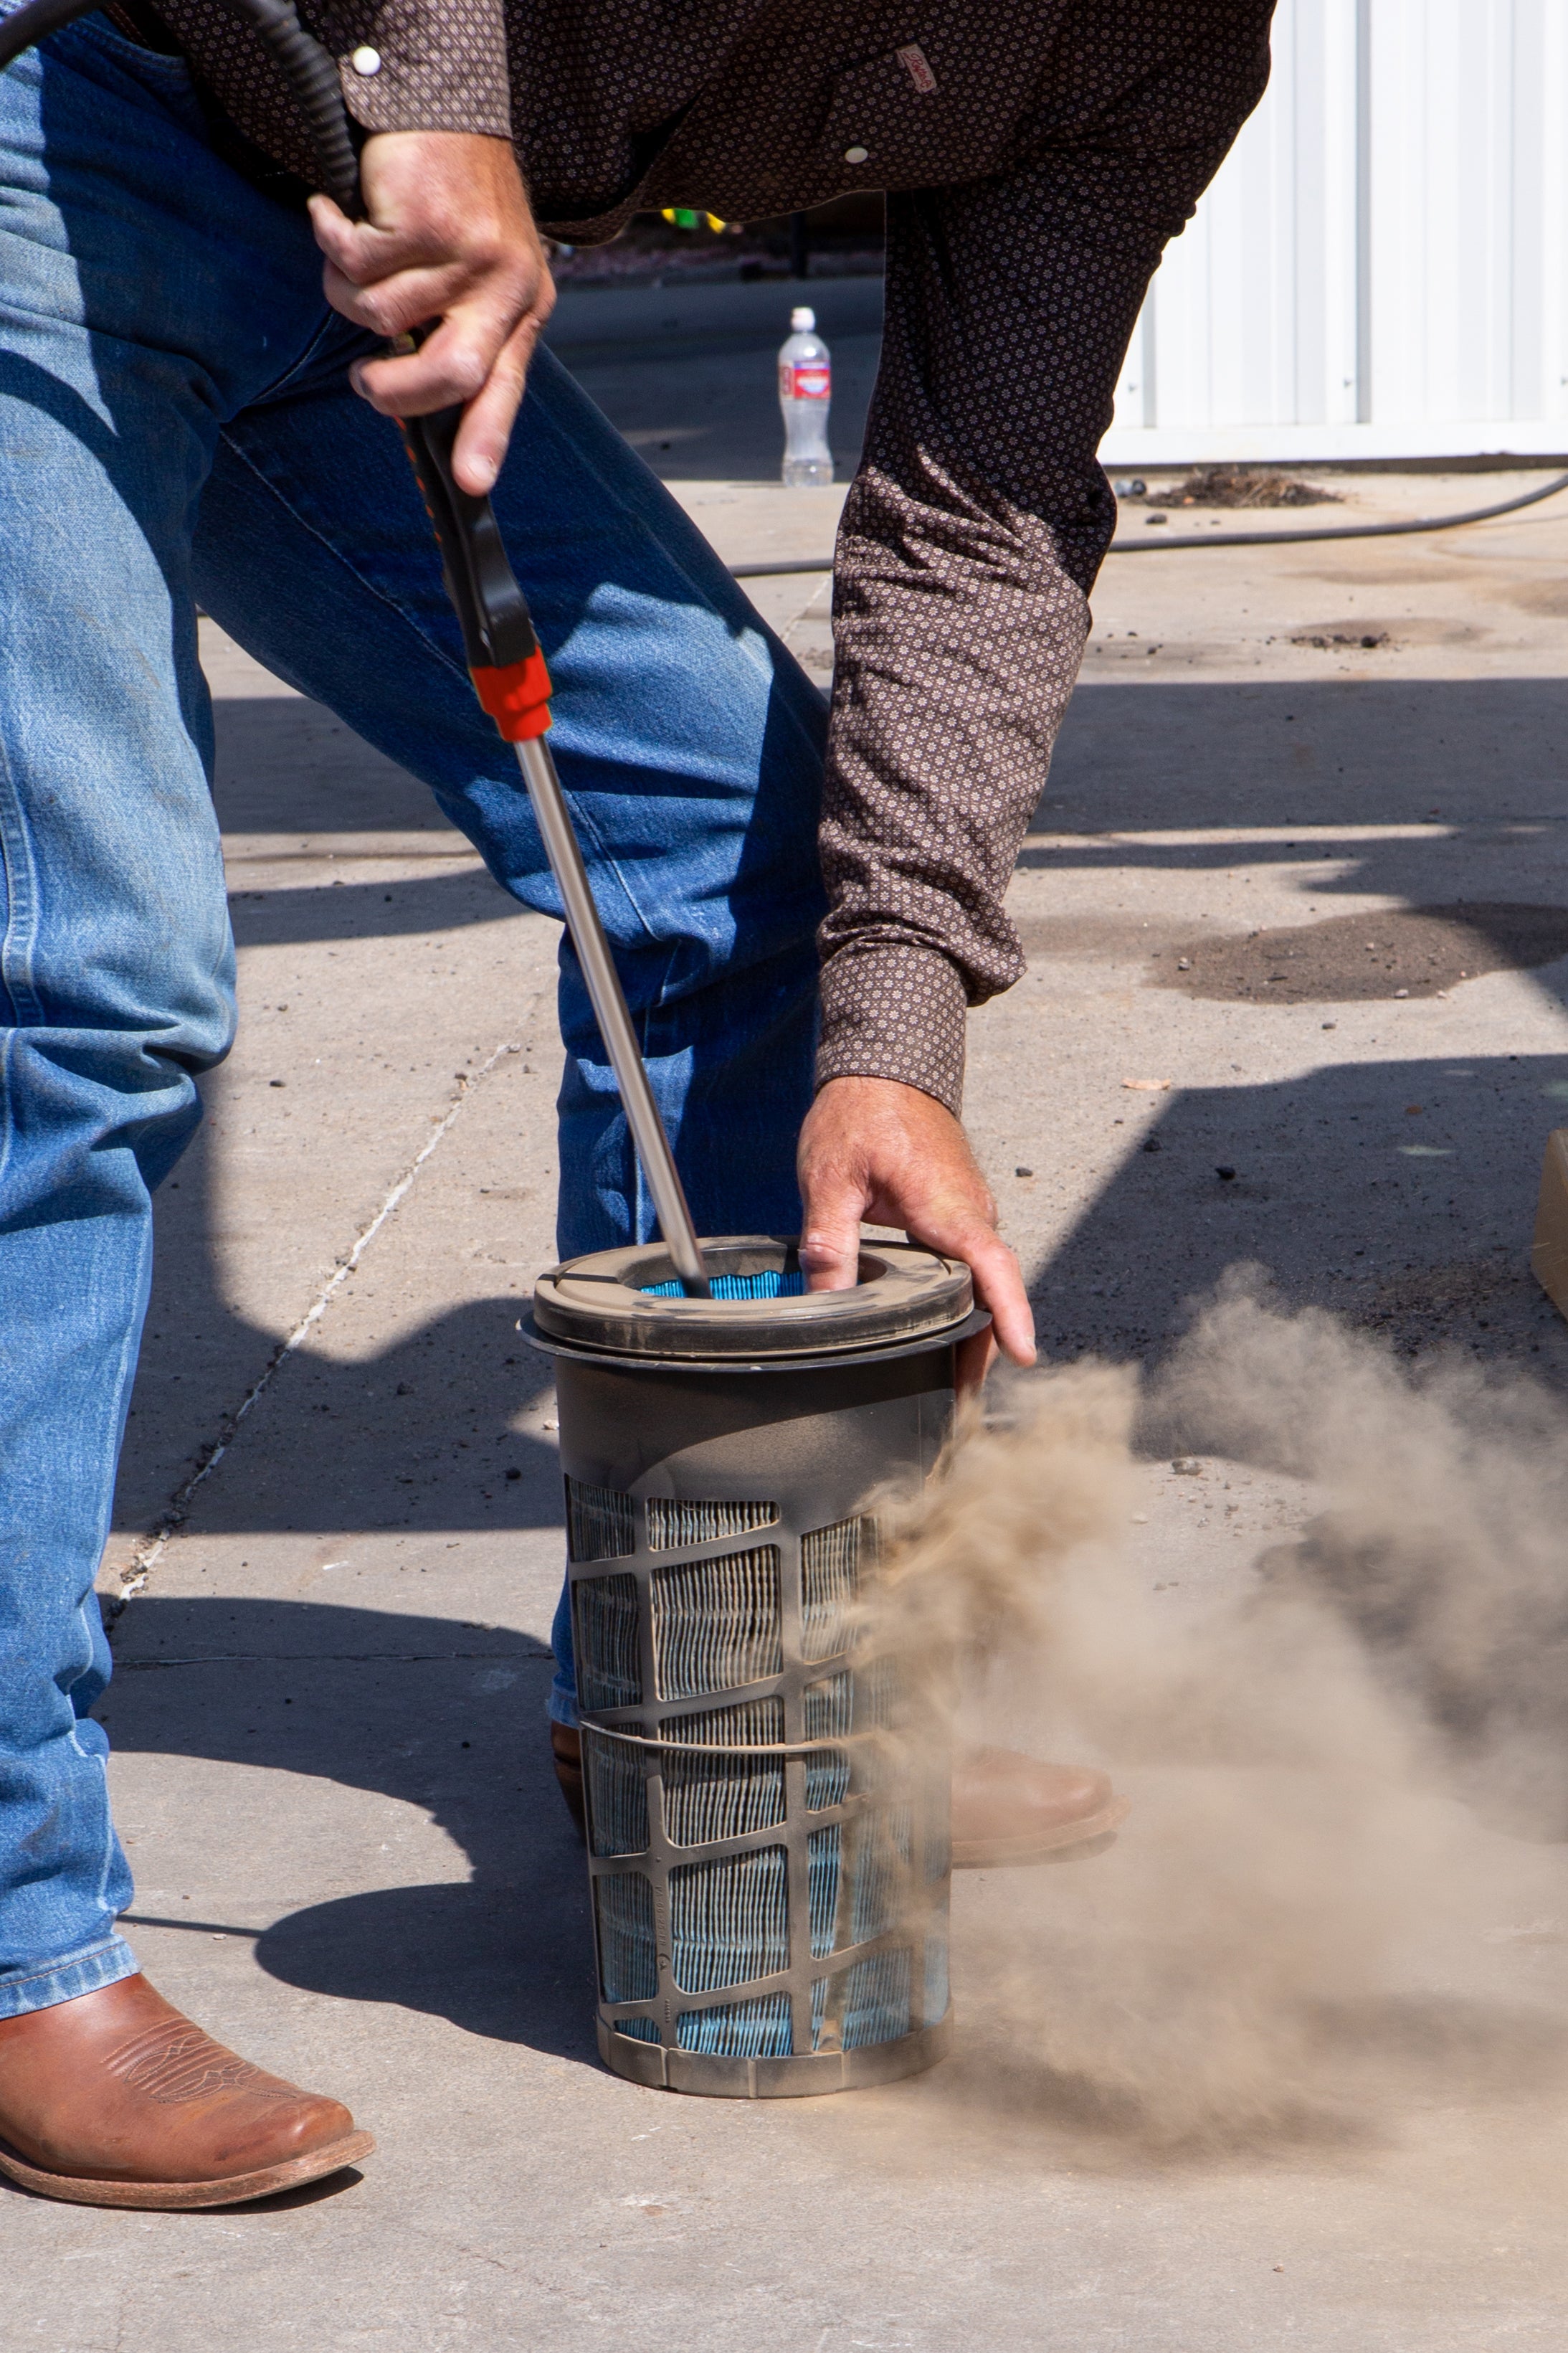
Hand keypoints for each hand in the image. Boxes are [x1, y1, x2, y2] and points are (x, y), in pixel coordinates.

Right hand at [309, 130, 554, 495]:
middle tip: (366, 382)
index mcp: (523, 305)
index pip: (504, 385)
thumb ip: (459, 334)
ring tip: (358, 251)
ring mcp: (468, 254)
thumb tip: (421, 411)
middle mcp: (505, 284)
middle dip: (395, 392)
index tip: (470, 486)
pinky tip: (341, 213)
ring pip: (379, 318)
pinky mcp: (424, 224)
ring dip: (346, 287)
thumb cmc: (450, 197)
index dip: (485, 439)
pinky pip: (353, 267)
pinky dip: (330, 239)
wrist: (442, 104)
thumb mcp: (474, 272)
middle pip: (450, 374)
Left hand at [797, 1077, 1035, 1392]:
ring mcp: (970, 1212)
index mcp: (947, 1204)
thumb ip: (830, 1244)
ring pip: (982, 1282)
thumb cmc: (860, 1115)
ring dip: (973, 1329)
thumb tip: (825, 1305)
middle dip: (983, 1349)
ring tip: (953, 1388)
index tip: (1025, 1356)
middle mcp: (972, 1212)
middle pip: (990, 1291)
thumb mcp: (830, 1180)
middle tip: (960, 1411)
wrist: (883, 1067)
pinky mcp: (959, 1213)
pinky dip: (966, 1303)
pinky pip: (971, 1266)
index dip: (1011, 1312)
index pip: (993, 1266)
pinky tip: (943, 1335)